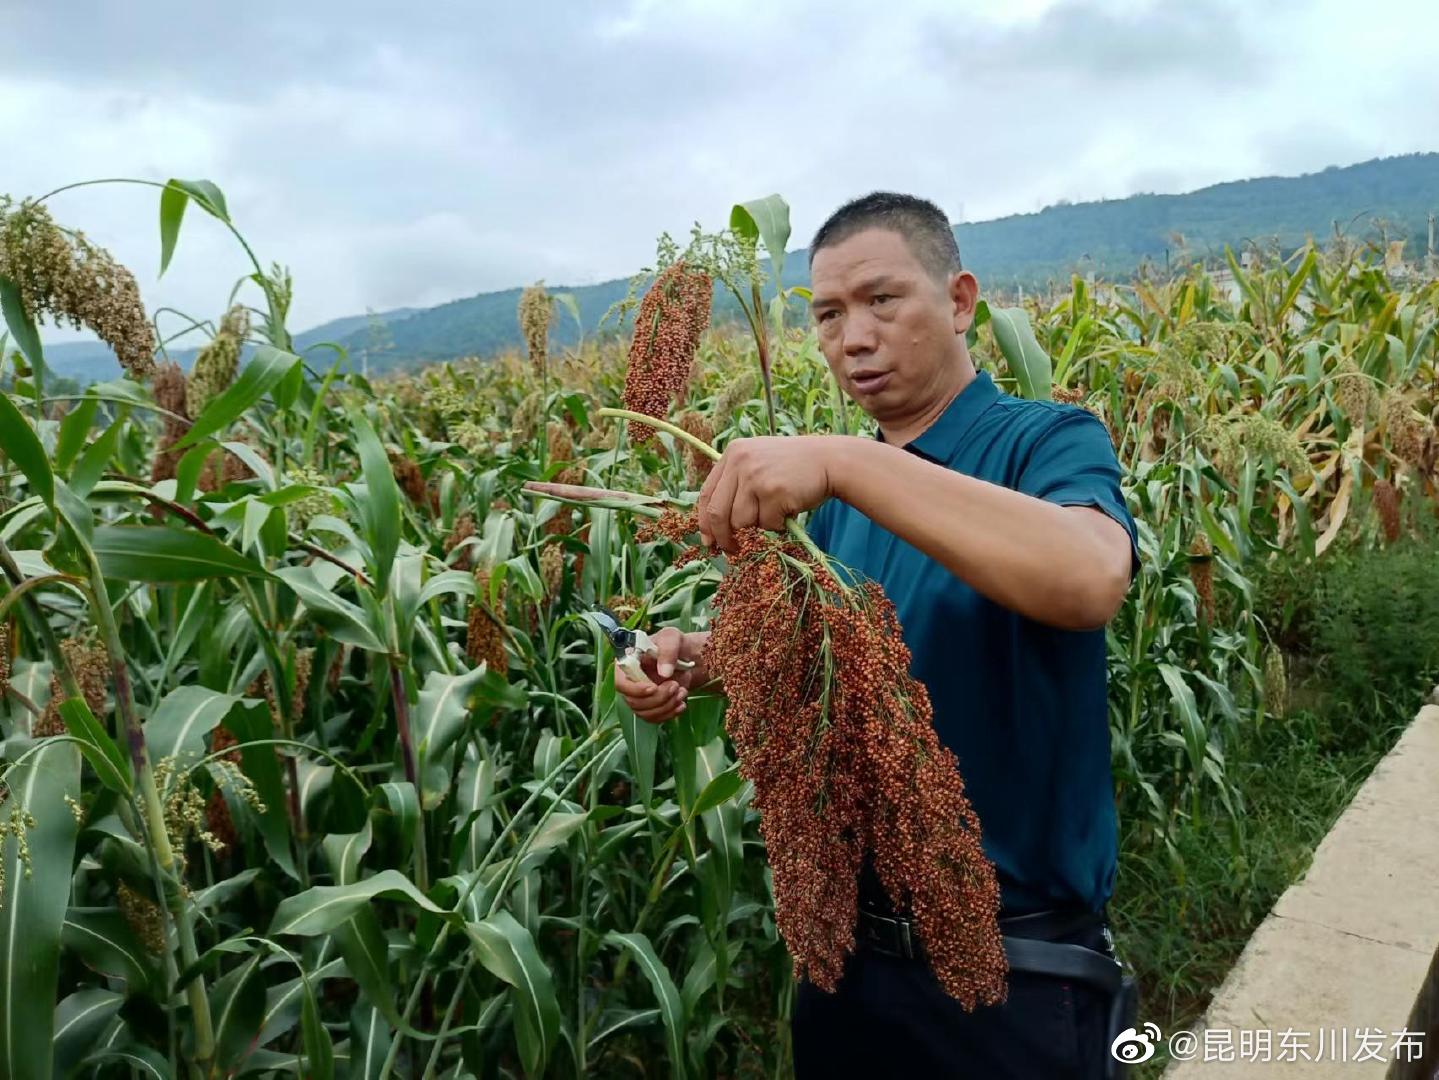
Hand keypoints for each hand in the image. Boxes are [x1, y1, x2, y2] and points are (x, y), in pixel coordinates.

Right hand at [614, 628, 712, 724]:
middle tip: (676, 686)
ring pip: (645, 713)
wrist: (687, 657)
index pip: (620, 683)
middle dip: (658, 698)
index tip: (653, 687)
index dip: (634, 689)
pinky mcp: (650, 706)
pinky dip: (670, 714)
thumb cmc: (674, 644)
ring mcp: (639, 696)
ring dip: (666, 706)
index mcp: (627, 663)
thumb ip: (668, 650)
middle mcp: (630, 682)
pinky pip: (655, 718)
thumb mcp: (672, 638)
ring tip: (682, 692)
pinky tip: (681, 703)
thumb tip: (664, 673)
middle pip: (633, 702)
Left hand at [697, 435, 835, 553]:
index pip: (706, 494)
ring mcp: (755, 475)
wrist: (830, 460)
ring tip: (776, 512)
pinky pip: (766, 524)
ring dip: (759, 526)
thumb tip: (713, 528)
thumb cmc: (794, 469)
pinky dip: (778, 525)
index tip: (709, 540)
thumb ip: (736, 485)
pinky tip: (789, 508)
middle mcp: (740, 461)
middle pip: (717, 512)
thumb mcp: (759, 463)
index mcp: (732, 454)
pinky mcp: (772, 490)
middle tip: (732, 550)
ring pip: (742, 521)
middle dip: (723, 538)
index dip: (705, 522)